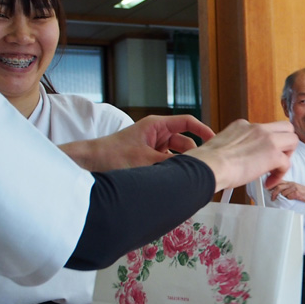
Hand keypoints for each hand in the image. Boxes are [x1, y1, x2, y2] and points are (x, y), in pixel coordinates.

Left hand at [61, 115, 215, 171]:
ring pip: (177, 154)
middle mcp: (157, 133)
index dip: (203, 131)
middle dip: (193, 155)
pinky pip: (167, 162)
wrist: (89, 163)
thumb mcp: (146, 160)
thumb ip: (172, 164)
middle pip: (185, 141)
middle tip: (201, 169)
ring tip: (186, 177)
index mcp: (157, 125)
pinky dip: (171, 170)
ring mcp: (152, 146)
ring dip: (181, 165)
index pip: (188, 123)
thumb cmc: (112, 155)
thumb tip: (193, 171)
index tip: (215, 142)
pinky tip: (175, 181)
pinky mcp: (148, 157)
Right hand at [185, 119, 298, 190]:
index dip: (266, 143)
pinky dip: (280, 175)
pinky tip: (269, 182)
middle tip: (276, 158)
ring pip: (293, 140)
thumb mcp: (223, 144)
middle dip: (285, 143)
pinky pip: (287, 163)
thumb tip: (239, 156)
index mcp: (243, 126)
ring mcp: (268, 139)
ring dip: (287, 156)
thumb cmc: (210, 161)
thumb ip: (236, 145)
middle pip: (285, 127)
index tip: (261, 154)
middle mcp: (257, 128)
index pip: (264, 129)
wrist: (210, 166)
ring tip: (275, 169)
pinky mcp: (273, 154)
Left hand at [269, 180, 304, 204]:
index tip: (267, 189)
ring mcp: (294, 188)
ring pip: (283, 192)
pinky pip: (288, 196)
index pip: (278, 181)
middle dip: (273, 193)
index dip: (271, 185)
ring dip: (282, 197)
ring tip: (283, 200)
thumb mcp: (295, 188)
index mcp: (290, 183)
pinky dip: (288, 199)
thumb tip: (278, 191)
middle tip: (272, 198)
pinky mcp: (297, 193)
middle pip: (278, 186)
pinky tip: (291, 199)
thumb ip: (287, 188)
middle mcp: (291, 184)